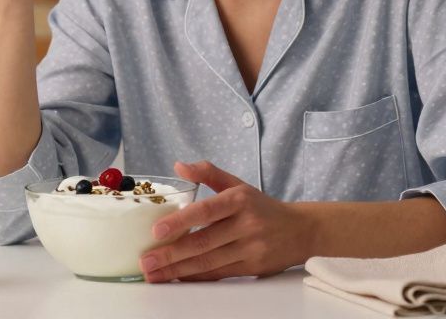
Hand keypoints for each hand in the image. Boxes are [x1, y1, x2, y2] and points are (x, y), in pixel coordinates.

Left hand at [139, 161, 315, 282]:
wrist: (300, 231)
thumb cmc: (262, 207)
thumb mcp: (238, 184)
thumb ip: (208, 173)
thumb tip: (179, 166)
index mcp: (240, 200)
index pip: (206, 211)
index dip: (181, 222)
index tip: (157, 231)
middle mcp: (246, 224)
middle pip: (203, 242)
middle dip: (171, 254)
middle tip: (145, 261)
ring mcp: (250, 248)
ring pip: (208, 262)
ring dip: (177, 271)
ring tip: (153, 274)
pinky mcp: (252, 268)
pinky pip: (218, 274)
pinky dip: (195, 277)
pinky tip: (176, 278)